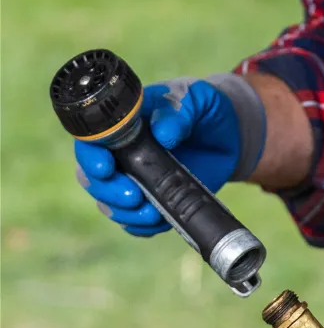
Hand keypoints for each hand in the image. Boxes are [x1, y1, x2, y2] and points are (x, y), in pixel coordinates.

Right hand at [74, 74, 265, 236]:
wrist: (230, 136)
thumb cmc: (204, 110)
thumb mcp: (195, 100)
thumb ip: (179, 112)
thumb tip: (163, 135)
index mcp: (120, 125)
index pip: (90, 141)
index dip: (90, 156)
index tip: (106, 168)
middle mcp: (121, 155)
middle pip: (93, 179)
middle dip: (107, 192)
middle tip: (133, 196)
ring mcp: (137, 181)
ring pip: (111, 205)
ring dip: (125, 214)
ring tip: (151, 214)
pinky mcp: (156, 201)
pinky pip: (138, 222)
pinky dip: (142, 227)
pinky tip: (157, 222)